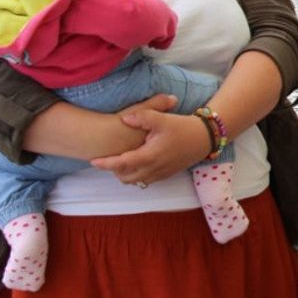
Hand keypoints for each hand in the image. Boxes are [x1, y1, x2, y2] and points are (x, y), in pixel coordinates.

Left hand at [90, 97, 212, 185]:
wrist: (204, 138)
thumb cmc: (183, 128)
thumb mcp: (162, 119)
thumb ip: (142, 116)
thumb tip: (124, 118)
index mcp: (149, 156)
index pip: (121, 164)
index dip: (105, 163)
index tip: (93, 160)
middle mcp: (153, 169)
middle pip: (125, 177)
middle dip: (114, 171)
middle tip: (108, 159)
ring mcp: (161, 174)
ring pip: (135, 181)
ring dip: (125, 174)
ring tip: (122, 160)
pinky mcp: (166, 174)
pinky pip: (146, 180)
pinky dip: (137, 174)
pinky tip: (137, 162)